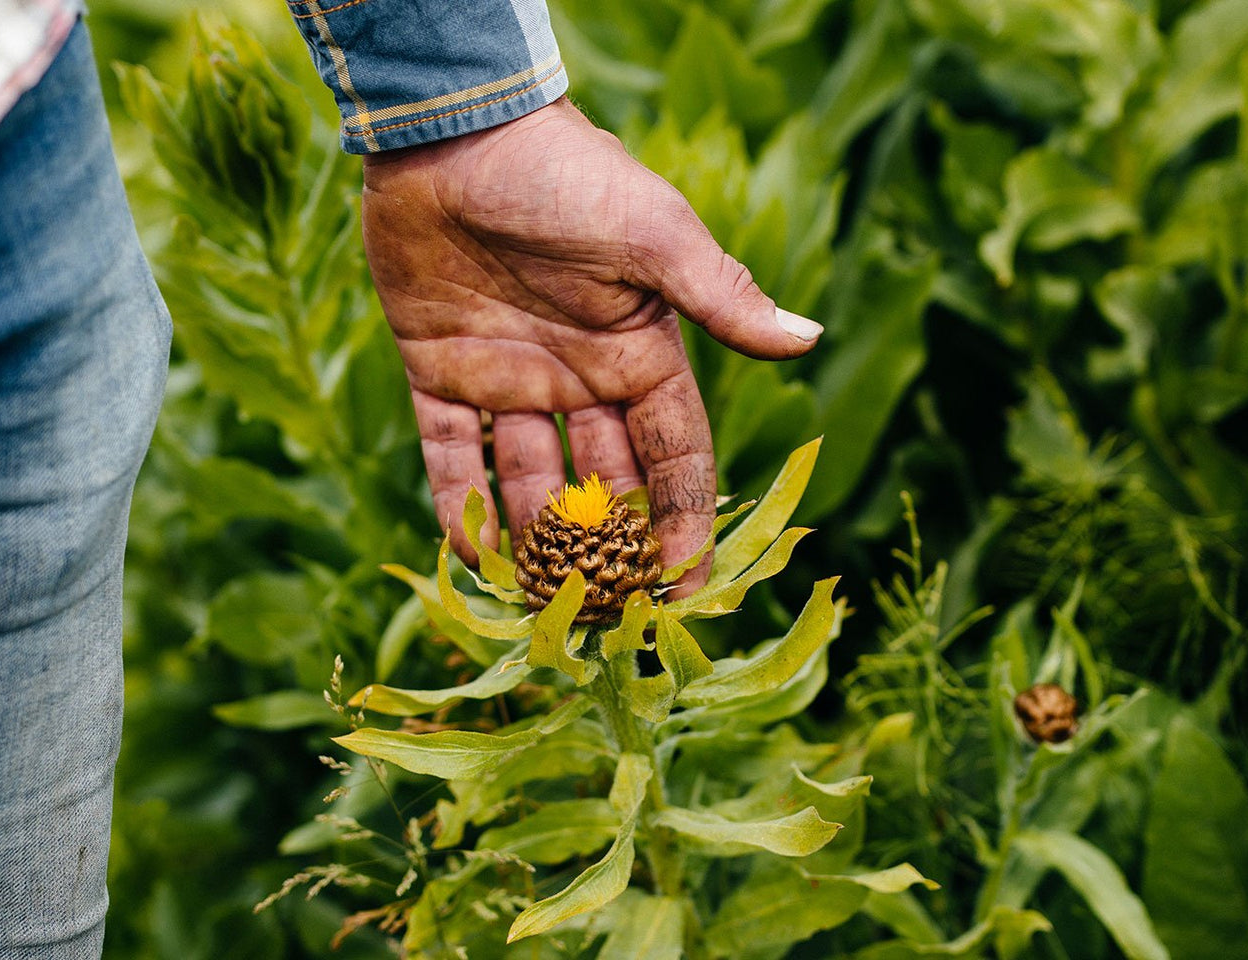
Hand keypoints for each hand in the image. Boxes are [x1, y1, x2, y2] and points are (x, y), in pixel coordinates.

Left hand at [360, 97, 820, 594]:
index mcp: (639, 354)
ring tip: (541, 608)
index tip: (690, 589)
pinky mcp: (438, 371)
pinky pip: (449, 453)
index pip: (675, 456)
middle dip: (611, 552)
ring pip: (528, 482)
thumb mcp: (653, 237)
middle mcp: (580, 379)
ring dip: (536, 543)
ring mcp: (509, 379)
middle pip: (605, 484)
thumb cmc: (565, 177)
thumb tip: (809, 340)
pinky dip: (458, 502)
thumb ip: (720, 297)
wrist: (454, 132)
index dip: (686, 520)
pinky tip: (469, 556)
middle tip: (610, 620)